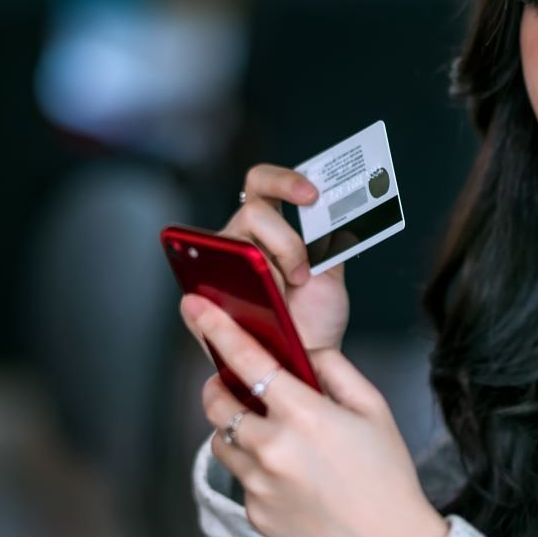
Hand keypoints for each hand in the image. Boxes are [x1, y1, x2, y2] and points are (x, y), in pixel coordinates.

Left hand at [181, 292, 447, 536]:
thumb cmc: (388, 476)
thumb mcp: (374, 409)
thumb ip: (335, 370)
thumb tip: (304, 351)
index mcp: (304, 415)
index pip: (246, 360)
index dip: (217, 329)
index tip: (196, 309)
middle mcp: (273, 449)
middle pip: (216, 404)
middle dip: (219, 388)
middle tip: (235, 387)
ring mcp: (260, 485)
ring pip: (223, 443)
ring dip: (237, 432)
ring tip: (273, 440)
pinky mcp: (256, 515)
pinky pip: (242, 481)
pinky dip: (257, 473)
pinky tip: (293, 482)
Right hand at [220, 162, 349, 354]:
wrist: (305, 356)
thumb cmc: (314, 317)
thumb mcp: (331, 271)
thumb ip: (330, 239)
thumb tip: (336, 213)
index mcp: (269, 227)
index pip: (263, 183)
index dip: (284, 181)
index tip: (312, 195)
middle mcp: (241, 238)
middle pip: (252, 209)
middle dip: (286, 240)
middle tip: (303, 268)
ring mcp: (218, 265)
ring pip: (237, 243)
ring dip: (269, 271)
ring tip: (285, 295)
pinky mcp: (201, 297)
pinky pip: (207, 284)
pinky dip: (239, 296)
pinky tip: (259, 308)